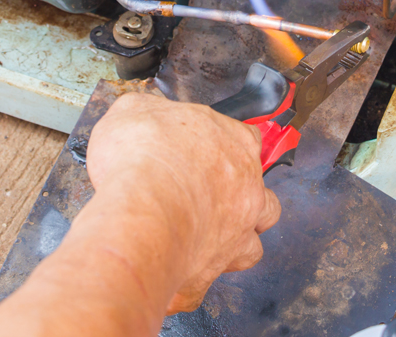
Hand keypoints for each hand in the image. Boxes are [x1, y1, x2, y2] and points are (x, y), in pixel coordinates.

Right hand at [88, 92, 281, 313]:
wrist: (141, 212)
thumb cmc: (144, 159)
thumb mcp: (133, 111)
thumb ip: (146, 111)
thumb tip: (141, 113)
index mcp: (235, 144)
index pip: (247, 140)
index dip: (227, 146)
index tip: (206, 151)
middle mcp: (246, 192)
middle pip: (262, 198)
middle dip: (242, 202)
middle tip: (206, 201)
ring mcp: (234, 236)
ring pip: (251, 246)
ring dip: (231, 245)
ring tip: (200, 240)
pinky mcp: (208, 273)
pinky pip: (202, 285)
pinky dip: (186, 283)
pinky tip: (167, 274)